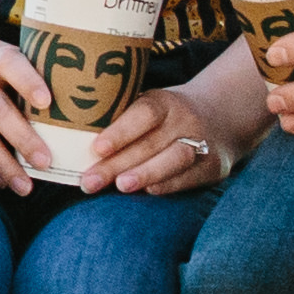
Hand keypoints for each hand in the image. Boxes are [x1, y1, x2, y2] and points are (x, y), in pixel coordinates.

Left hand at [88, 83, 237, 195]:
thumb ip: (120, 116)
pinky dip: (168, 185)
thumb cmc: (166, 115)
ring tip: (120, 186)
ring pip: (174, 159)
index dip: (121, 131)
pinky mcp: (213, 166)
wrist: (223, 115)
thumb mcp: (149, 104)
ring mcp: (202, 142)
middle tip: (88, 182)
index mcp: (165, 101)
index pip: (144, 113)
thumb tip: (70, 134)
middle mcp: (185, 120)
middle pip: (150, 143)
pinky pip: (190, 177)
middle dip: (116, 164)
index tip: (96, 148)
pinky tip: (147, 192)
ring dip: (145, 174)